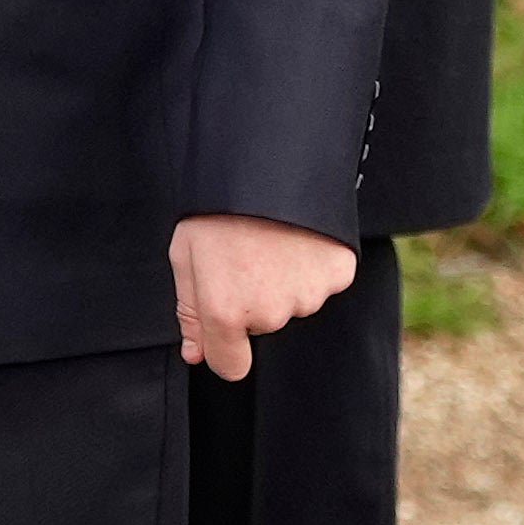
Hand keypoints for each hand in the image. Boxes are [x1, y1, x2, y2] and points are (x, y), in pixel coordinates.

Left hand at [169, 213, 356, 383]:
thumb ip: (190, 310)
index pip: (230, 365)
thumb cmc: (218, 205)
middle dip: (252, 298)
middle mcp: (270, 313)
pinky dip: (312, 265)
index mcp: (225, 311)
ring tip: (270, 239)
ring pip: (293, 303)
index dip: (223, 346)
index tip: (223, 325)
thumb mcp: (185, 253)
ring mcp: (308, 295)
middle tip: (244, 253)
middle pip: (261, 326)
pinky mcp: (338, 274)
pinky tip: (298, 238)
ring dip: (282, 280)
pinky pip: (322, 282)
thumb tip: (196, 352)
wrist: (268, 159)